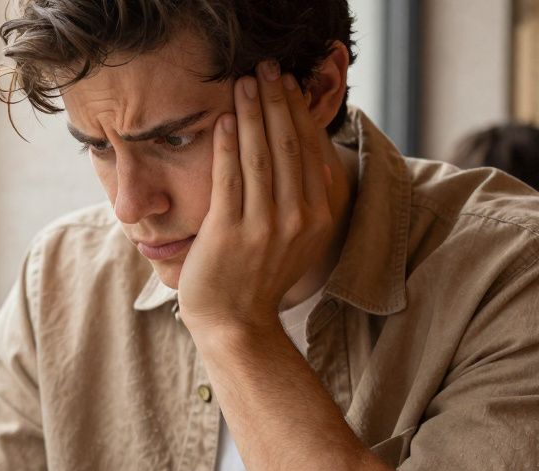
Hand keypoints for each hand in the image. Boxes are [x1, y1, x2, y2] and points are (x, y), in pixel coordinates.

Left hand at [177, 60, 334, 337]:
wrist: (236, 323)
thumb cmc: (258, 277)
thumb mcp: (298, 239)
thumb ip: (306, 199)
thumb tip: (308, 153)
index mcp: (320, 216)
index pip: (310, 150)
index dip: (299, 112)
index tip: (287, 84)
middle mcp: (300, 218)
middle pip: (288, 145)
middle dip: (277, 101)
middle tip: (265, 69)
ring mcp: (265, 226)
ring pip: (261, 156)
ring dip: (253, 113)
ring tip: (244, 83)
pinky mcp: (230, 232)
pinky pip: (230, 178)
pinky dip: (229, 145)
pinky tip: (226, 120)